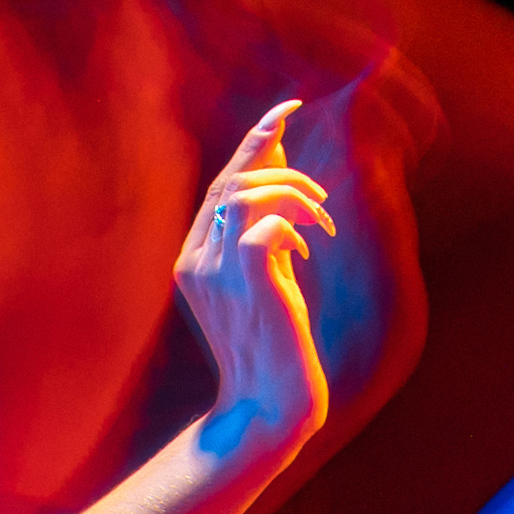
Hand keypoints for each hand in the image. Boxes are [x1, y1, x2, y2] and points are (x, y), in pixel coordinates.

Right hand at [175, 97, 342, 461]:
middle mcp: (194, 259)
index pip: (221, 184)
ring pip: (248, 194)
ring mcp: (214, 271)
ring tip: (321, 224)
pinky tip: (307, 251)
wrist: (270, 403)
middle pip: (231, 181)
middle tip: (320, 182)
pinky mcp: (245, 281)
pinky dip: (294, 225)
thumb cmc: (274, 344)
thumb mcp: (267, 278)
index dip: (254, 143)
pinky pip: (267, 225)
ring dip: (295, 195)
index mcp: (193, 257)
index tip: (286, 111)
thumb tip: (285, 180)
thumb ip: (267, 231)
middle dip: (277, 160)